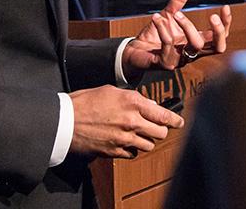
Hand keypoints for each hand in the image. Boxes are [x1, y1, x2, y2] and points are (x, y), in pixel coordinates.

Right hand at [69, 84, 183, 157]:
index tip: (179, 122)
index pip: (163, 115)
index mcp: (132, 103)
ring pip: (148, 145)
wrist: (65, 120)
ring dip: (146, 140)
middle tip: (157, 127)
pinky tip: (125, 141)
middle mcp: (131, 121)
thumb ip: (134, 98)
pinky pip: (132, 154)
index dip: (175, 120)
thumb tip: (149, 107)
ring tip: (138, 134)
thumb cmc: (86, 102)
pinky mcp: (114, 151)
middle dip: (161, 130)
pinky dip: (132, 149)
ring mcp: (123, 139)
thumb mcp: (112, 91)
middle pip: (160, 133)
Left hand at [123, 0, 232, 74]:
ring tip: (175, 13)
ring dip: (187, 25)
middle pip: (217, 48)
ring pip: (195, 46)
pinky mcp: (165, 63)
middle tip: (211, 16)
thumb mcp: (169, 16)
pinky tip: (156, 18)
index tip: (224, 6)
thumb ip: (178, 1)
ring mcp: (180, 60)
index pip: (219, 38)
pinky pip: (169, 45)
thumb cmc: (154, 36)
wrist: (134, 51)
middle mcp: (192, 53)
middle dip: (218, 32)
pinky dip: (163, 29)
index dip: (225, 24)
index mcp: (196, 42)